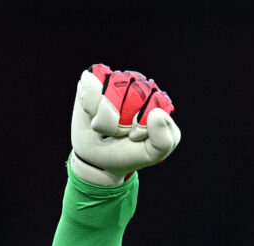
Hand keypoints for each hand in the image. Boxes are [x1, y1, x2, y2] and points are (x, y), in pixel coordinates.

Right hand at [70, 65, 180, 185]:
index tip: (135, 136)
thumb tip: (156, 113)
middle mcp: (138, 84)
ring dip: (105, 118)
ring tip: (107, 127)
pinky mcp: (92, 79)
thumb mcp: (151, 154)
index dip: (141, 124)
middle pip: (134, 92)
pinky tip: (93, 115)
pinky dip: (90, 107)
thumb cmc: (128, 152)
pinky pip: (91, 85)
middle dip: (122, 123)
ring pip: (112, 89)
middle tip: (120, 132)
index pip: (155, 101)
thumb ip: (164, 140)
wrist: (97, 158)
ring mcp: (115, 80)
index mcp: (157, 101)